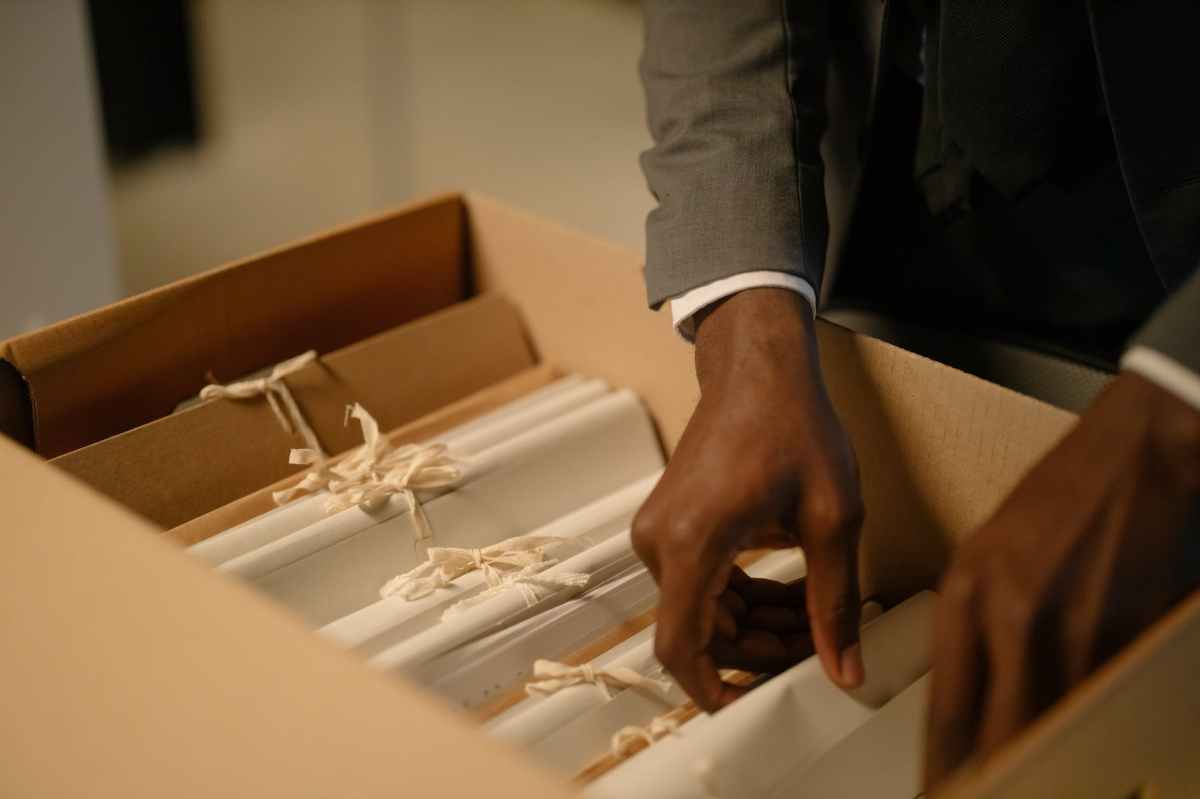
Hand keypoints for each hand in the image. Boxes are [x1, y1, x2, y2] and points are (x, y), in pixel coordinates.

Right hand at [632, 288, 865, 711]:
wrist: (757, 369)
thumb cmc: (793, 425)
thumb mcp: (833, 517)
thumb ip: (832, 601)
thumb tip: (843, 669)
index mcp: (693, 541)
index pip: (680, 644)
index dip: (710, 691)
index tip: (747, 710)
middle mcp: (660, 541)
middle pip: (699, 633)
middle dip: (756, 652)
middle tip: (815, 648)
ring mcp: (659, 532)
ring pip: (700, 612)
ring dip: (754, 626)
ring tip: (812, 618)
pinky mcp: (668, 525)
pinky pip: (698, 584)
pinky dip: (741, 598)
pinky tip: (789, 591)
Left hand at [925, 371, 1199, 788]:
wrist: (1139, 455)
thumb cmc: (1063, 500)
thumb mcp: (991, 555)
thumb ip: (976, 624)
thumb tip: (975, 695)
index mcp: (967, 596)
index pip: (945, 710)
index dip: (942, 766)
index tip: (937, 791)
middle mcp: (1011, 619)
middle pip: (991, 735)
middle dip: (983, 779)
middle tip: (976, 795)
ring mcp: (1072, 631)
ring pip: (1044, 729)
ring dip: (1035, 765)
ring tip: (1025, 782)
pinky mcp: (1126, 634)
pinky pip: (1096, 704)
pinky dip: (1083, 731)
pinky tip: (1077, 742)